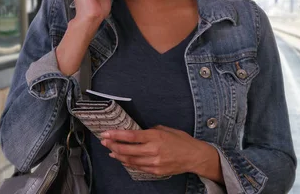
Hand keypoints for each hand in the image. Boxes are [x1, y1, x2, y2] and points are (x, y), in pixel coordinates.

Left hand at [99, 125, 213, 176]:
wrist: (194, 156)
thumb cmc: (181, 140)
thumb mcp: (166, 129)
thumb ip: (150, 130)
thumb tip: (138, 132)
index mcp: (156, 136)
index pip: (131, 136)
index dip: (116, 135)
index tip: (106, 133)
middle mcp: (153, 150)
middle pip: (127, 149)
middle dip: (113, 145)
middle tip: (105, 141)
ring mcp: (154, 162)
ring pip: (130, 160)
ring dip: (118, 155)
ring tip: (111, 150)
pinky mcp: (156, 171)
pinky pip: (138, 167)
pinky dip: (128, 163)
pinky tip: (122, 159)